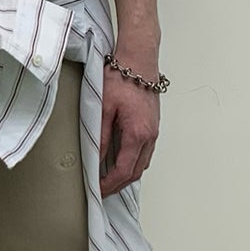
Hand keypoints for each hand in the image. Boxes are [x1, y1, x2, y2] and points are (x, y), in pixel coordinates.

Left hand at [99, 56, 160, 197]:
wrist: (139, 60)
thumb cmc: (122, 78)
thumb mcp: (103, 108)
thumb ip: (100, 136)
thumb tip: (95, 158)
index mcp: (138, 133)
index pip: (124, 170)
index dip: (110, 184)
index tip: (98, 190)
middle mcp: (150, 135)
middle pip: (136, 172)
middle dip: (119, 184)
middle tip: (102, 190)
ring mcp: (154, 131)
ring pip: (143, 163)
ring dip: (127, 174)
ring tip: (109, 179)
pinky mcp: (153, 125)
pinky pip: (146, 152)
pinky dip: (134, 162)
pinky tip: (122, 161)